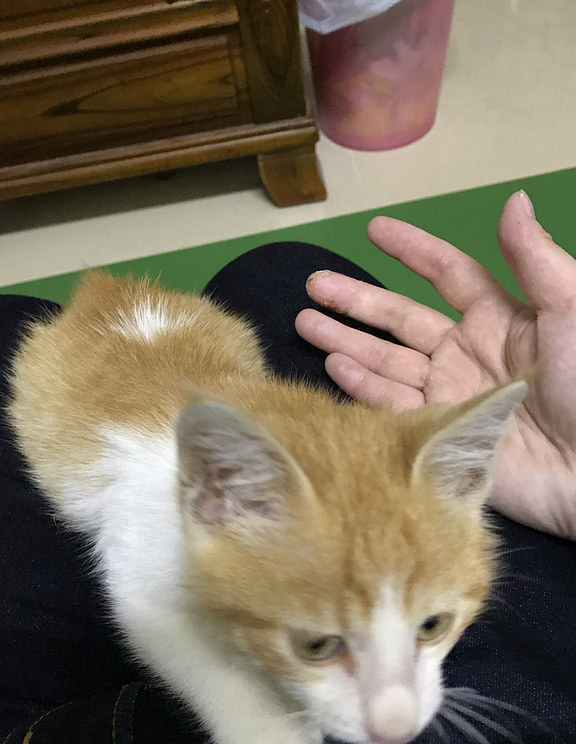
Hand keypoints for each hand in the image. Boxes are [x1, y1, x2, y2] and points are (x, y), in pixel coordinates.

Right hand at [295, 191, 575, 538]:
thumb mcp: (569, 309)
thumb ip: (535, 258)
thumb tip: (514, 199)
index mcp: (500, 318)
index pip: (447, 274)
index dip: (411, 251)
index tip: (374, 230)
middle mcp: (466, 353)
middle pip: (400, 319)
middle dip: (357, 300)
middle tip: (314, 284)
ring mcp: (448, 395)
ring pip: (386, 361)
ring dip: (347, 340)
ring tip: (304, 322)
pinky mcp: (437, 435)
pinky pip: (390, 404)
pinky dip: (361, 385)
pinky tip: (333, 364)